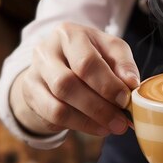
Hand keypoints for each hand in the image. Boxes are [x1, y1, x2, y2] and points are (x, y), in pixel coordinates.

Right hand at [10, 22, 138, 136]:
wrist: (60, 61)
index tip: (125, 100)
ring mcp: (34, 73)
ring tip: (112, 127)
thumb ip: (124, 65)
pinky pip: (53, 116)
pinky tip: (98, 128)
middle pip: (68, 84)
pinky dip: (79, 125)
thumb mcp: (111, 51)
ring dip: (89, 120)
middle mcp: (46, 51)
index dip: (108, 85)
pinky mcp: (31, 93)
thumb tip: (131, 84)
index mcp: (69, 34)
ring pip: (58, 105)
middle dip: (99, 107)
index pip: (86, 63)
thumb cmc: (92, 54)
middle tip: (121, 122)